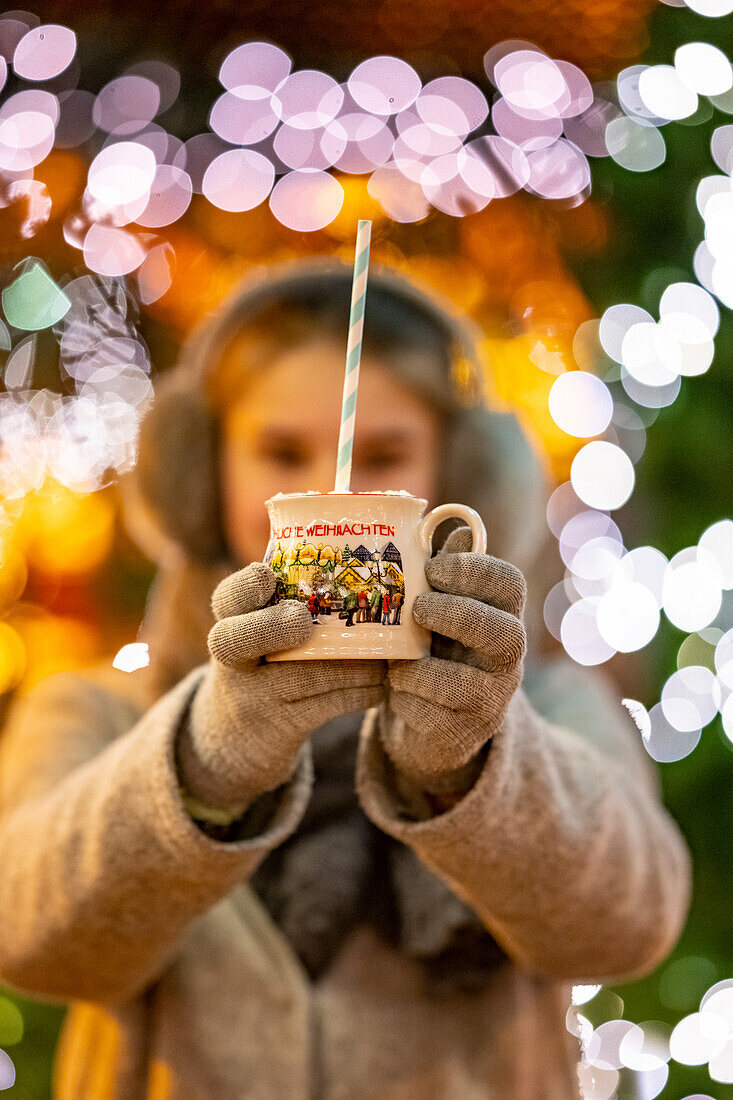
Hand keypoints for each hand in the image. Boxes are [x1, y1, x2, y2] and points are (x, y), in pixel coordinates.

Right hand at [177, 562, 385, 812]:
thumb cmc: (268, 654)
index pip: (226, 599)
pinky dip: (359, 693)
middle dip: (272, 627)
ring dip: (349, 663)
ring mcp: (255, 696)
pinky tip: (382, 683)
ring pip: (298, 678)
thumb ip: (293, 590)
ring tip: (384, 652)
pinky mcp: (282, 727)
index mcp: (231, 619)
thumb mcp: (261, 622)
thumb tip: (360, 547)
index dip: (243, 587)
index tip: (267, 575)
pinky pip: (324, 707)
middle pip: (235, 641)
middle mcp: (234, 658)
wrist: (238, 730)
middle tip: (303, 620)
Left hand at [378, 526, 525, 792]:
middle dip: (456, 615)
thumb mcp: (435, 606)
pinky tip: (395, 688)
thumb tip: (451, 522)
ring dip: (420, 666)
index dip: (474, 570)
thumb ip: (441, 569)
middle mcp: (508, 657)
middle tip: (418, 609)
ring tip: (397, 658)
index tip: (433, 569)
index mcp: (501, 614)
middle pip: (505, 633)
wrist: (428, 720)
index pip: (510, 583)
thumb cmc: (430, 647)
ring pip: (465, 683)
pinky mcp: (467, 732)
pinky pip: (435, 714)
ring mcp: (493, 698)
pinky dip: (405, 697)